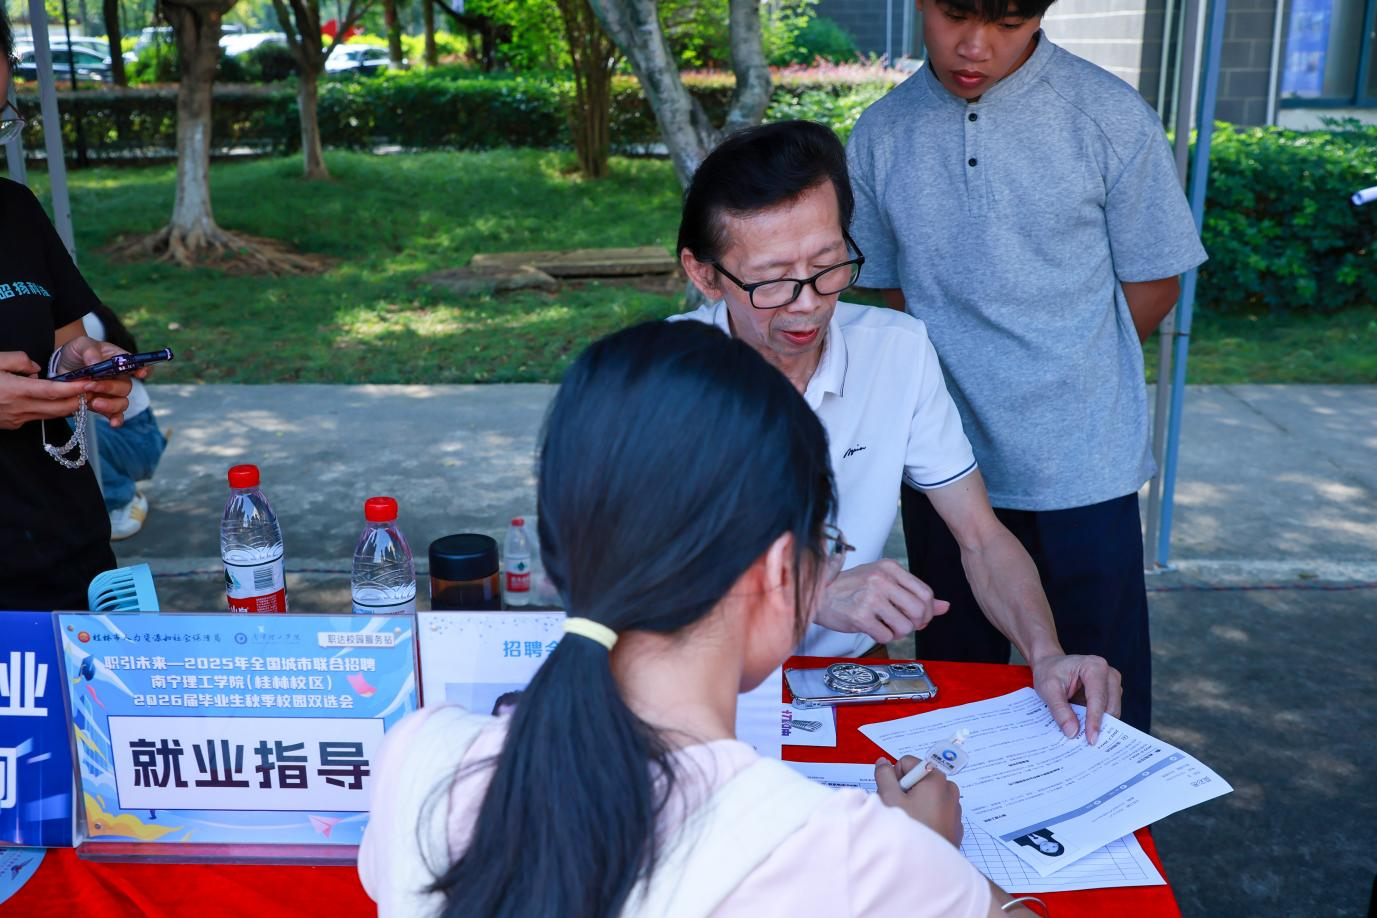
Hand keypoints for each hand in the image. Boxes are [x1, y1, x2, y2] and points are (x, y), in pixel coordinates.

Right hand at [0, 351, 91, 428]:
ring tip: (80, 396)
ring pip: (51, 415)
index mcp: (15, 389)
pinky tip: (56, 402)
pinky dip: (52, 410)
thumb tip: (36, 368)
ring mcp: (17, 418)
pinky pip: (39, 417)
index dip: (73, 388)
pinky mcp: (14, 424)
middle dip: (80, 401)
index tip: (89, 383)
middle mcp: (19, 408)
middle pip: (59, 408)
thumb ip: (19, 360)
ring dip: (68, 407)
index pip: (52, 391)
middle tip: (93, 391)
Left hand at [57, 336, 136, 425]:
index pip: (136, 364)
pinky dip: (116, 419)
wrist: (61, 366)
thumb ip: (90, 351)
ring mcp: (112, 393)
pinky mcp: (103, 404)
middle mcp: (119, 378)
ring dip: (111, 404)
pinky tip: (113, 423)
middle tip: (90, 385)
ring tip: (94, 402)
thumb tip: (96, 363)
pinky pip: (115, 415)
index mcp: (118, 360)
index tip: (139, 373)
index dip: (142, 369)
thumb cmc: (76, 353)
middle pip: (126, 386)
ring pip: (122, 402)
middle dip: (110, 388)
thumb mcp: (80, 345)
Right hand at [814, 560, 950, 642]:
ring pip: (905, 626)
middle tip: (903, 625)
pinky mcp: (860, 616)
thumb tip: (945, 607)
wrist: (818, 595)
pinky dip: (883, 637)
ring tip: (885, 626)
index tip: (918, 617)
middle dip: (916, 623)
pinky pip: (886, 636)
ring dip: (898, 632)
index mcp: (889, 567)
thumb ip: (913, 593)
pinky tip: (872, 628)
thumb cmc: (851, 588)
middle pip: (919, 610)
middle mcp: (881, 579)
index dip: (927, 610)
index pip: (925, 592)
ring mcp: (870, 597)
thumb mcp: (883, 583)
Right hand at [875, 755, 962, 846]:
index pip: (908, 763)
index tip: (896, 795)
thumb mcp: (889, 798)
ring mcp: (954, 807)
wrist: (928, 867)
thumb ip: (884, 775)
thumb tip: (883, 763)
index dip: (896, 778)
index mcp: (935, 778)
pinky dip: (927, 816)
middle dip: (906, 791)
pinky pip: (937, 810)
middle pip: (918, 779)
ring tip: (911, 822)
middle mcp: (949, 789)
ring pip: (927, 795)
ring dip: (916, 804)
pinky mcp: (955, 823)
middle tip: (901, 810)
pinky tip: (921, 830)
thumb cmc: (911, 830)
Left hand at [1030, 652, 1122, 743]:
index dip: (1094, 721)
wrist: (1050, 664)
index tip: (1091, 739)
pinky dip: (1100, 722)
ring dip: (1101, 725)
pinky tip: (1088, 731)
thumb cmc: (1049, 672)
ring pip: (1113, 712)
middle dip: (1100, 725)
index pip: (1098, 699)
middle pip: (1110, 707)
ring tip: (1086, 739)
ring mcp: (1112, 684)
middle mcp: (1109, 674)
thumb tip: (1072, 732)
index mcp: (1094, 667)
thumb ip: (1060, 710)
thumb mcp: (1048, 689)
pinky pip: (1109, 712)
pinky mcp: (1111, 694)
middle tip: (1087, 744)